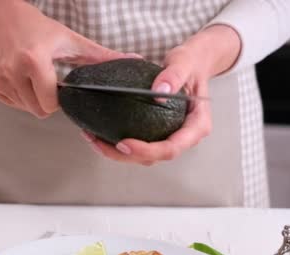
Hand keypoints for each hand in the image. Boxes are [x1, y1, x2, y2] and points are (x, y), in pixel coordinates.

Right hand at [0, 0, 133, 117]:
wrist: (3, 20)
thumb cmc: (39, 30)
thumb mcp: (72, 41)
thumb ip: (101, 57)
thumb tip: (133, 60)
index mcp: (33, 60)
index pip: (50, 103)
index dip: (60, 98)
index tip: (61, 84)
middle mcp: (12, 70)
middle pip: (39, 111)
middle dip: (48, 101)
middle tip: (49, 81)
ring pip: (26, 109)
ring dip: (35, 99)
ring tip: (35, 77)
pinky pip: (13, 104)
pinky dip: (21, 97)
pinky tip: (23, 79)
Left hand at [83, 24, 241, 164]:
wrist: (193, 63)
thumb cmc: (191, 64)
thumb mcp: (184, 62)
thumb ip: (174, 75)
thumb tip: (159, 92)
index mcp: (196, 127)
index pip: (171, 148)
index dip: (147, 151)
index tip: (123, 143)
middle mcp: (184, 137)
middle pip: (155, 158)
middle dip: (125, 155)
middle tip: (98, 142)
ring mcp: (170, 137)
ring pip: (144, 157)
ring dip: (117, 153)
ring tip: (93, 139)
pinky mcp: (158, 133)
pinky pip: (139, 145)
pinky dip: (118, 143)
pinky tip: (99, 133)